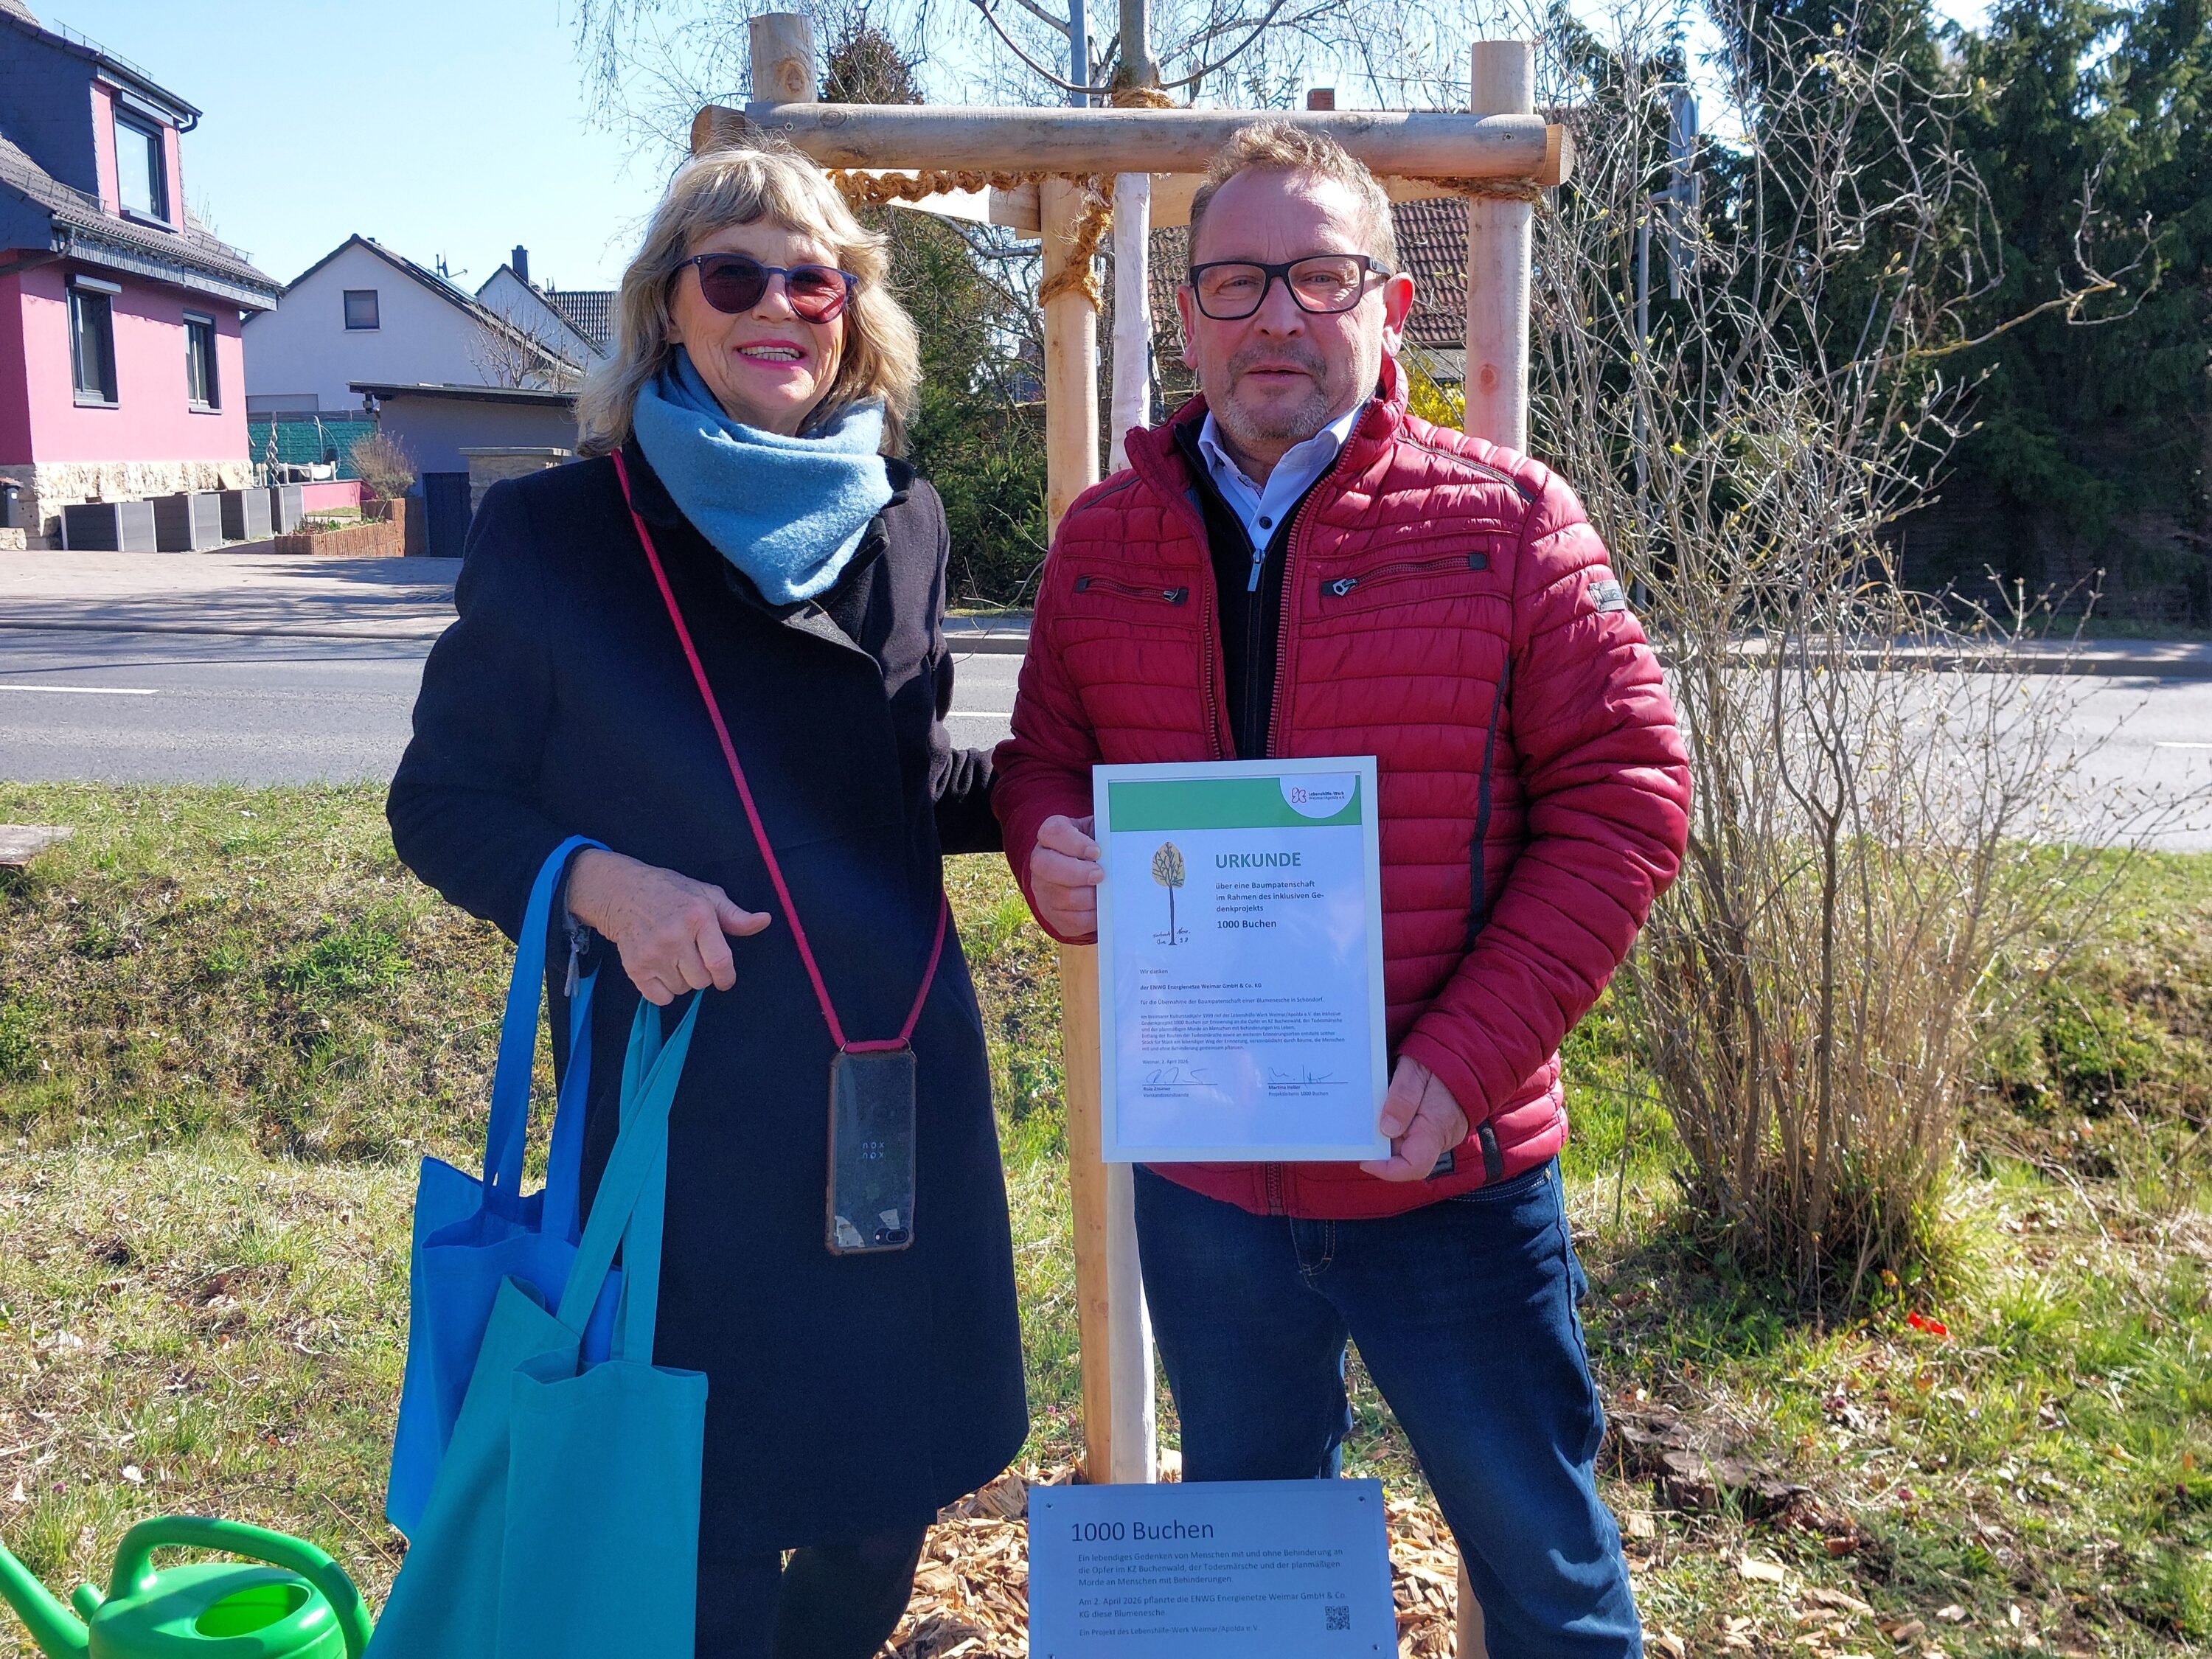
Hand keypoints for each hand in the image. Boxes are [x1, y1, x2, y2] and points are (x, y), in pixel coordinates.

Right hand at [564, 848, 770, 1005]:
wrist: (623, 892)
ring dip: (682, 980)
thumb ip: (736, 916)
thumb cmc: (672, 893)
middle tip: (691, 955)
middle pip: (702, 981)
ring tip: (673, 957)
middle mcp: (675, 936)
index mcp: (698, 917)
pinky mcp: (634, 967)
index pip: (720, 963)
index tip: (724, 979)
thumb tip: (765, 921)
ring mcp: (652, 953)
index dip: (726, 978)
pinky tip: (660, 969)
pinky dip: (663, 991)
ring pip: (682, 990)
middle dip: (702, 973)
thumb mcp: (707, 896)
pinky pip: (660, 998)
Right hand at [1029, 814, 1103, 937]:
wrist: (1083, 874)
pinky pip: (1073, 921)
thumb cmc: (1093, 851)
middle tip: (1100, 875)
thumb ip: (1106, 833)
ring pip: (1063, 898)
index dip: (1074, 844)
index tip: (1096, 852)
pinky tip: (1103, 908)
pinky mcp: (1053, 915)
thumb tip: (1123, 839)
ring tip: (1106, 892)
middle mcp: (1041, 862)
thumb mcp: (1098, 834)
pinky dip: (1092, 916)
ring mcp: (1044, 890)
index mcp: (1051, 836)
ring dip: (1090, 897)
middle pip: (1047, 867)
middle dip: (1077, 873)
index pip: (1054, 833)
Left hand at [1361, 1054, 1469, 1182]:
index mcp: (1436, 1128)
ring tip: (1375, 1114)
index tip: (1365, 1158)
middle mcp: (1441, 1138)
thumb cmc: (1444, 1060)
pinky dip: (1399, 1128)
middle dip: (1382, 1148)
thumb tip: (1387, 1129)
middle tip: (1362, 1129)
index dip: (1386, 1169)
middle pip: (1406, 1158)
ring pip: (1409, 1147)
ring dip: (1389, 1136)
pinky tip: (1389, 1110)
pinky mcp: (1439, 1128)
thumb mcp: (1415, 1071)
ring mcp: (1441, 1134)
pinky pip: (1416, 1136)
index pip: (1414, 1166)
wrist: (1474, 1055)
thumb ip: (1402, 1098)